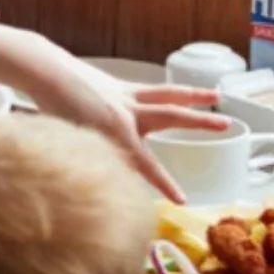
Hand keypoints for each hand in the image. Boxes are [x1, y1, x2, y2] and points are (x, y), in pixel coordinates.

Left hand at [31, 49, 228, 200]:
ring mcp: (126, 94)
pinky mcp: (121, 86)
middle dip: (199, 123)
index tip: (183, 200)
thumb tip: (117, 179)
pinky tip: (178, 98)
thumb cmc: (55, 108)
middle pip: (171, 116)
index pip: (146, 164)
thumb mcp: (75, 142)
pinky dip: (166, 95)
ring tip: (217, 95)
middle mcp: (127, 110)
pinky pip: (150, 91)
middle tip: (226, 125)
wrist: (47, 72)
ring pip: (167, 94)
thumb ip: (98, 159)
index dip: (165, 183)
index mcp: (115, 129)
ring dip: (194, 95)